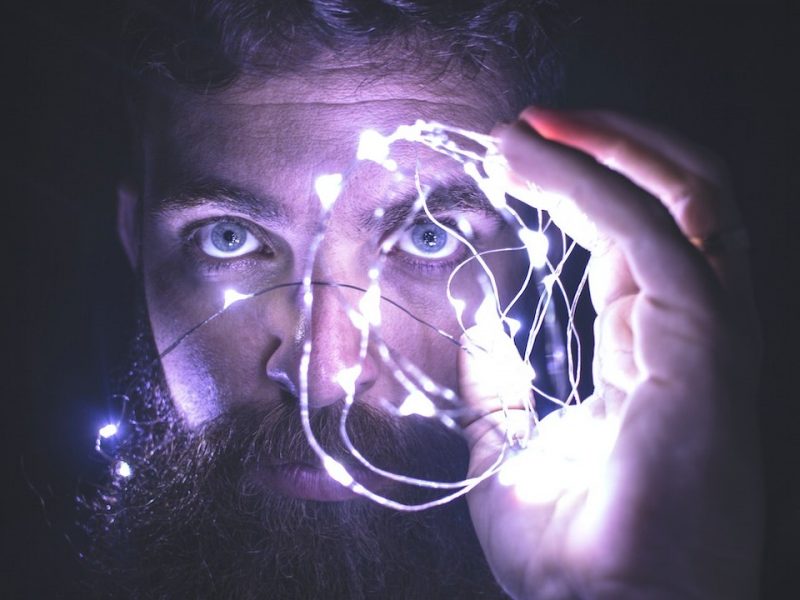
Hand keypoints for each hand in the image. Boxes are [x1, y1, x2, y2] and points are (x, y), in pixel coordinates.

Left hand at [460, 109, 762, 598]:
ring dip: (604, 149)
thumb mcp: (513, 450)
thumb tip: (478, 323)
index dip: (583, 188)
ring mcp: (711, 339)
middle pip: (682, 201)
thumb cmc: (576, 558)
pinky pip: (657, 238)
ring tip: (519, 132)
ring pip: (688, 200)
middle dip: (608, 146)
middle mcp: (696, 335)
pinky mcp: (705, 352)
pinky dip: (595, 186)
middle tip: (525, 126)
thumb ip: (502, 381)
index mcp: (657, 356)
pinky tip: (532, 167)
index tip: (513, 160)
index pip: (638, 241)